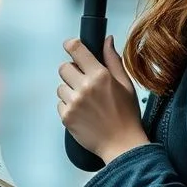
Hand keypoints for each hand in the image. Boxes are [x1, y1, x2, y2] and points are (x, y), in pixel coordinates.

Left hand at [57, 35, 149, 163]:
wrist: (122, 145)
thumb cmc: (127, 115)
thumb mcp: (126, 84)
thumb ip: (113, 60)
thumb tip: (107, 40)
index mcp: (100, 75)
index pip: (76, 50)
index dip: (71, 45)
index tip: (71, 47)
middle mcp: (84, 87)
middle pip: (63, 67)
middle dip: (72, 71)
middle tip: (83, 81)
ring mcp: (74, 102)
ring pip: (60, 87)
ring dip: (70, 91)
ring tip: (85, 101)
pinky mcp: (66, 117)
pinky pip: (60, 103)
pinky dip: (68, 106)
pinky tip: (82, 113)